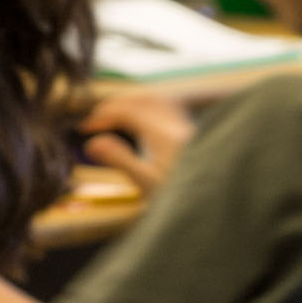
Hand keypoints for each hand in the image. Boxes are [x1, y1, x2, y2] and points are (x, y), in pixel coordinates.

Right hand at [76, 88, 193, 194]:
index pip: (128, 111)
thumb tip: (93, 143)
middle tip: (98, 119)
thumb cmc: (182, 197)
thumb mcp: (146, 183)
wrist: (215, 203)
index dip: (103, 115)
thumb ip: (120, 160)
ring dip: (134, 103)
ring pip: (158, 100)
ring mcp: (187, 129)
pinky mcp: (193, 136)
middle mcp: (177, 126)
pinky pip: (170, 109)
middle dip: (117, 105)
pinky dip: (151, 108)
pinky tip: (144, 122)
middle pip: (142, 99)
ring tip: (117, 116)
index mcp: (163, 135)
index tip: (87, 127)